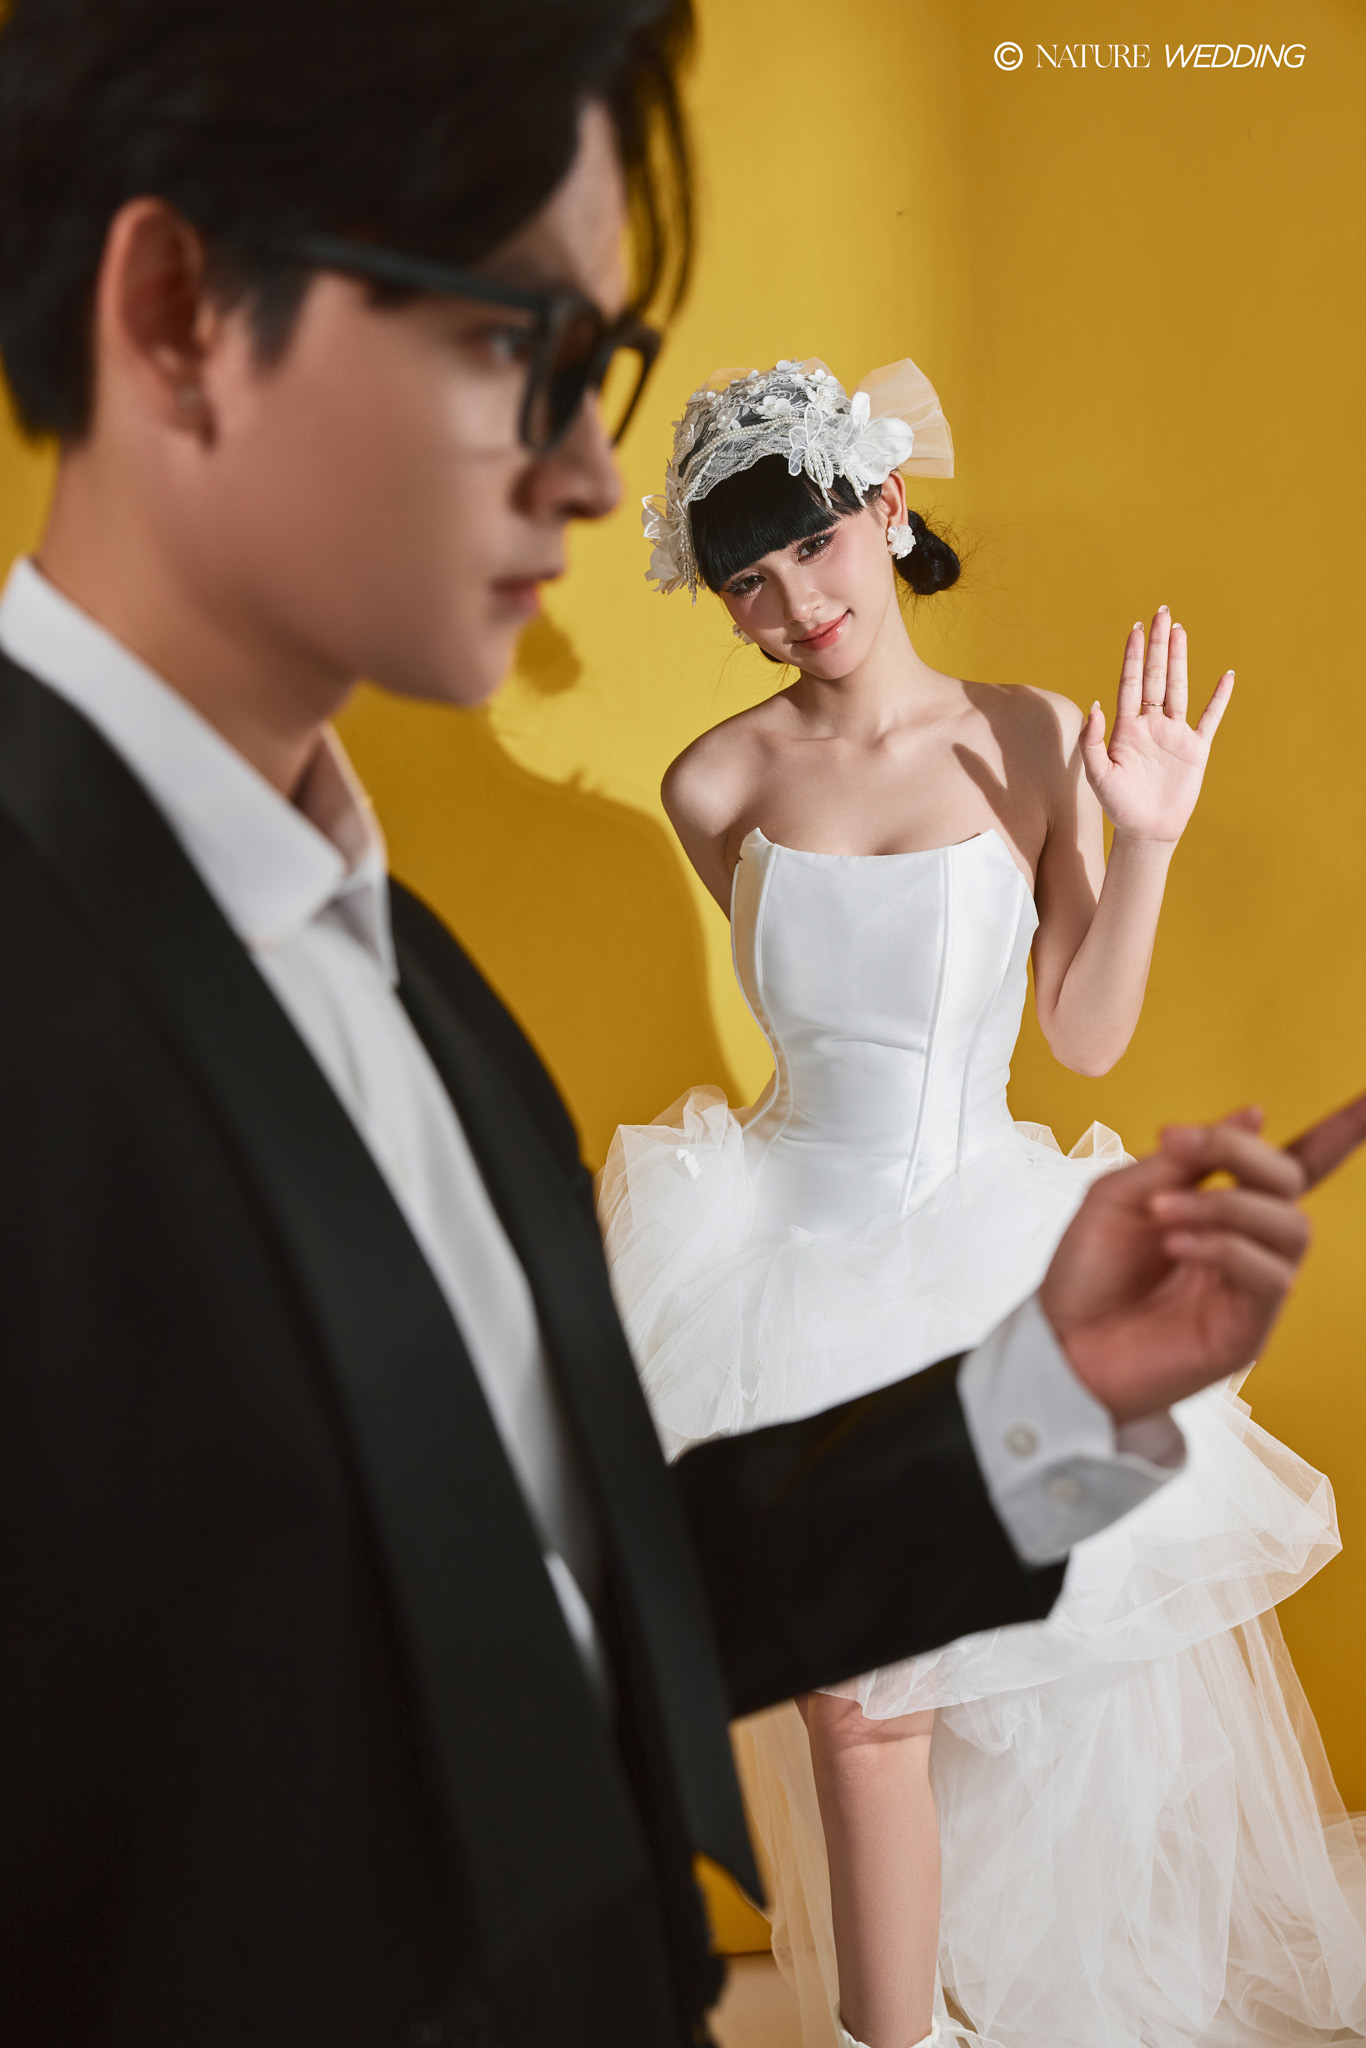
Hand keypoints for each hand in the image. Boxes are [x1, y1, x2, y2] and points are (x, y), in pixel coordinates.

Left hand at [1039, 1093, 1365, 1421]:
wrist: (1061, 1345)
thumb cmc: (1088, 1273)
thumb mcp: (1125, 1195)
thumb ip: (1186, 1159)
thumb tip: (1256, 1113)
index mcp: (1222, 1206)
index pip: (1294, 1164)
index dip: (1340, 1133)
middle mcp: (1248, 1244)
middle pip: (1290, 1181)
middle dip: (1240, 1152)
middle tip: (1177, 1144)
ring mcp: (1252, 1288)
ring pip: (1290, 1227)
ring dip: (1226, 1205)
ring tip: (1165, 1212)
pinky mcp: (1248, 1332)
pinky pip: (1270, 1277)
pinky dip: (1224, 1247)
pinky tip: (1177, 1246)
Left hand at [1079, 609, 1233, 844]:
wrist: (1146, 830)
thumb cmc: (1118, 805)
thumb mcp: (1099, 775)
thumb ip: (1092, 742)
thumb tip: (1095, 705)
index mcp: (1127, 727)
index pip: (1129, 682)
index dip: (1132, 655)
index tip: (1136, 629)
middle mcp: (1151, 724)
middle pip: (1155, 676)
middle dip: (1157, 645)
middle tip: (1162, 613)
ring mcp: (1175, 734)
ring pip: (1179, 688)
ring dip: (1179, 660)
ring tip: (1180, 631)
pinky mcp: (1196, 749)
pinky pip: (1210, 718)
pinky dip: (1219, 698)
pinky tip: (1226, 676)